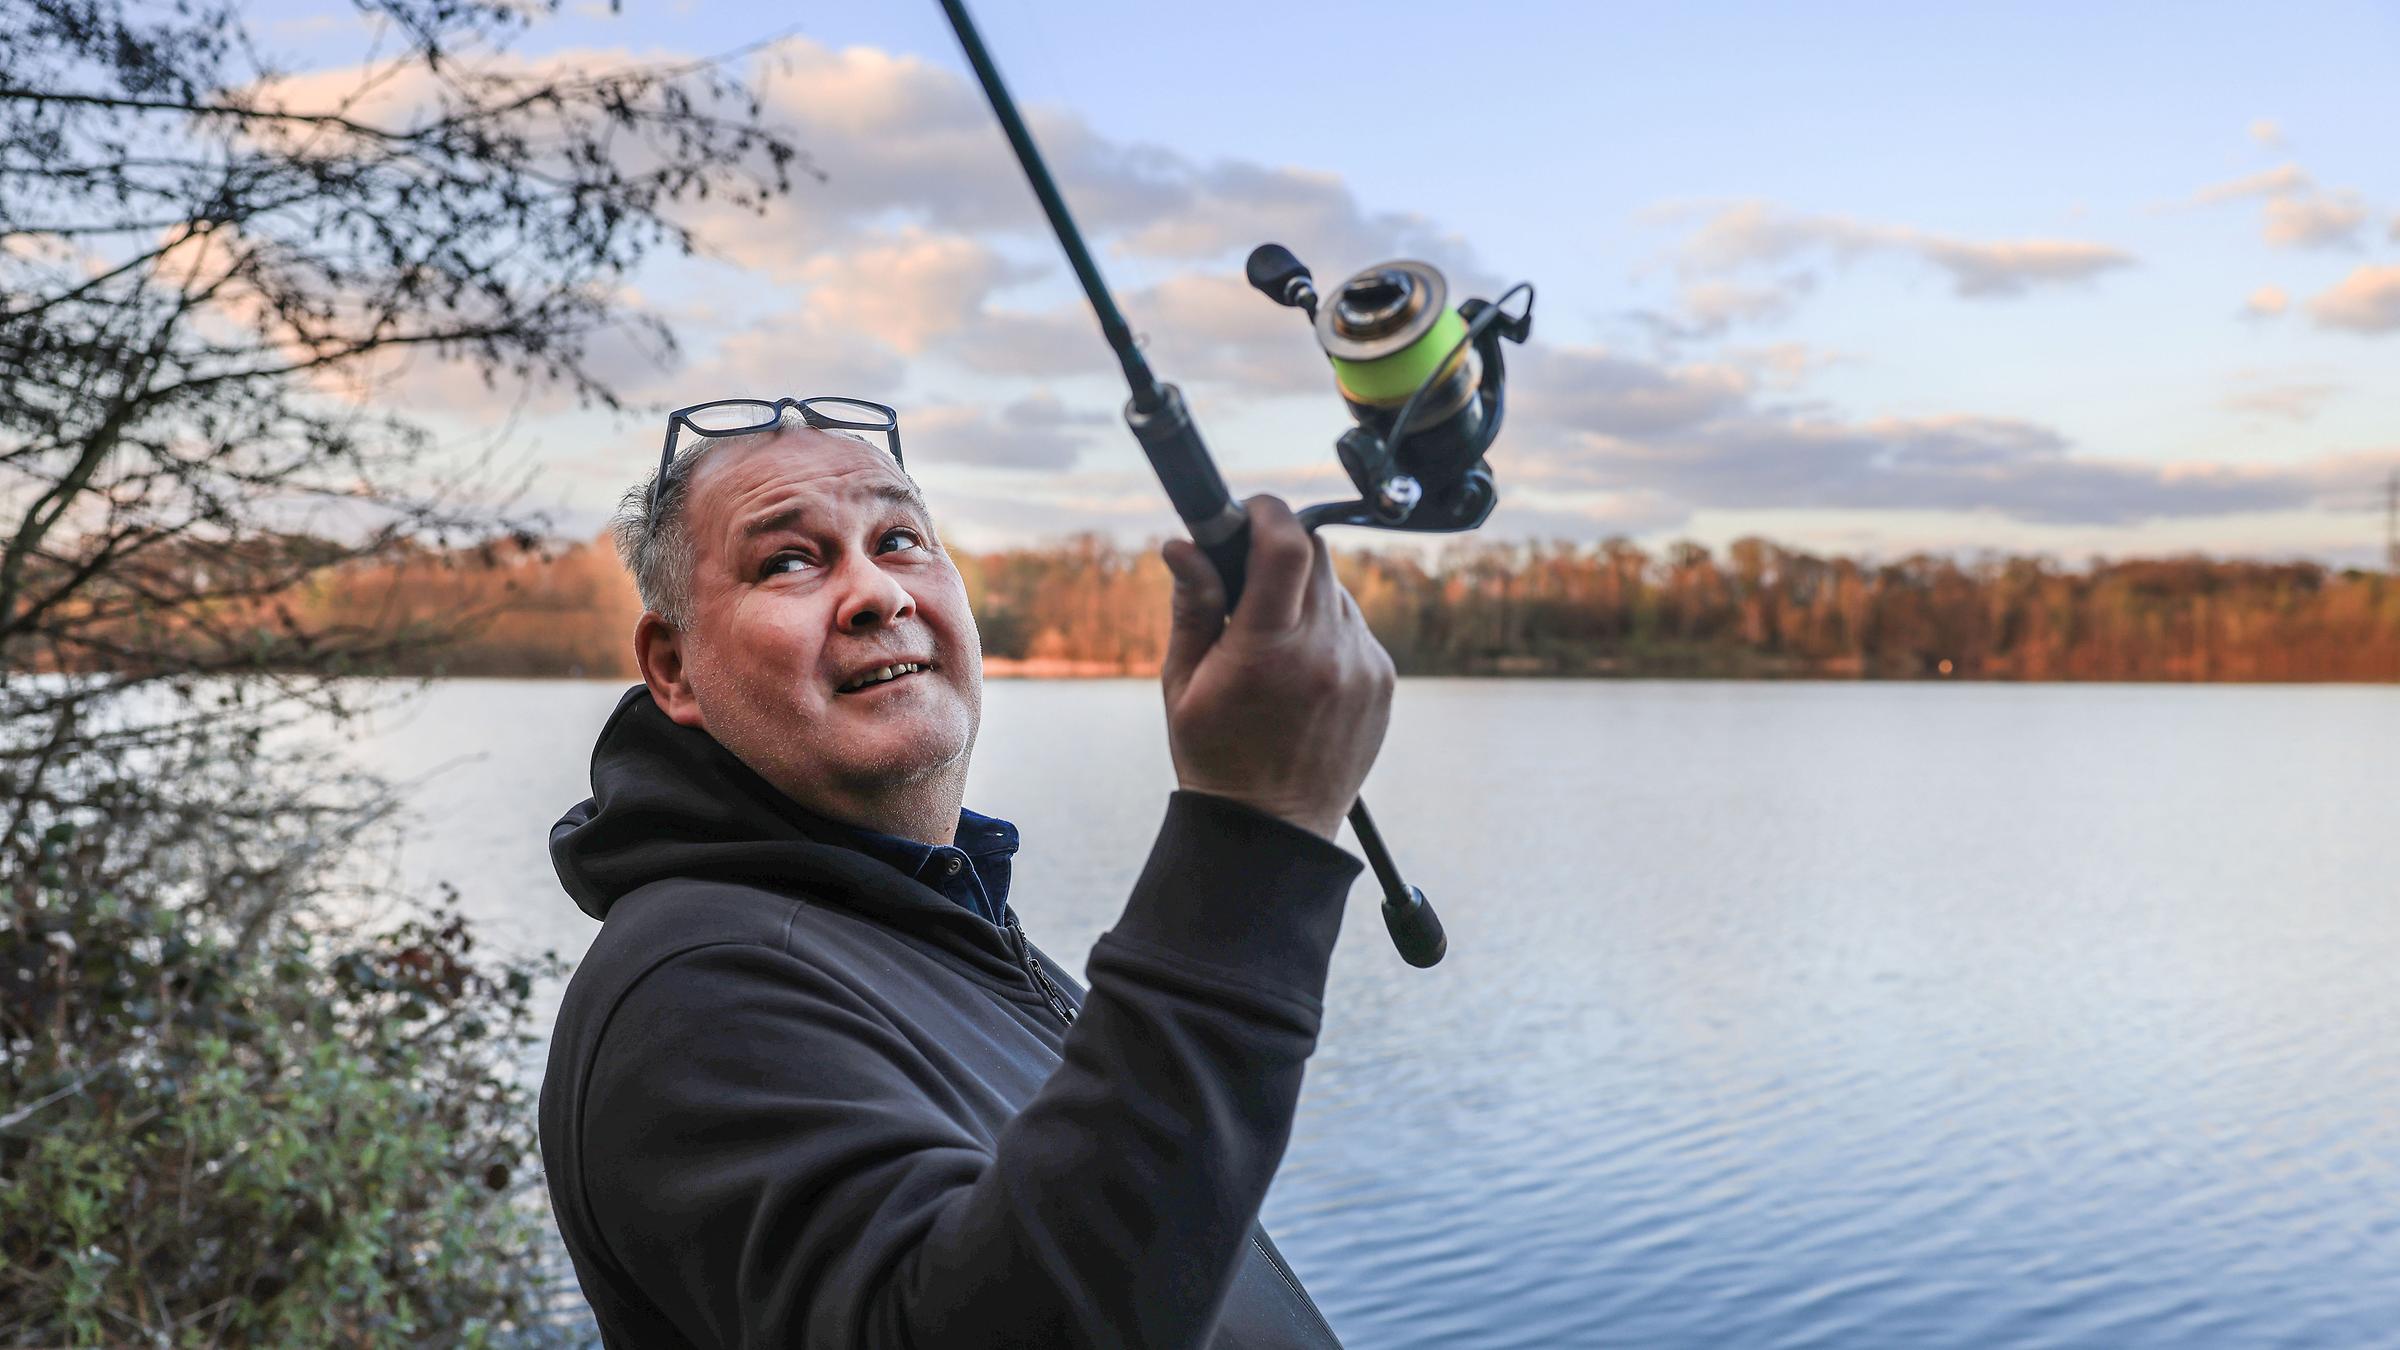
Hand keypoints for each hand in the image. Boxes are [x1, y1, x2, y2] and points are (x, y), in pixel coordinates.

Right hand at [1159, 496, 1395, 841]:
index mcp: (1269, 651)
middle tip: (1247, 577)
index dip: (1267, 512)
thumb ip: (1192, 606)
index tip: (1247, 512)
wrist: (1272, 830)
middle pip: (1316, 556)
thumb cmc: (1215, 758)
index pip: (1286, 545)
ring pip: (1337, 591)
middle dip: (1280, 551)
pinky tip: (1300, 671)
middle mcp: (1327, 652)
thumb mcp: (1183, 684)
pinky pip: (1355, 628)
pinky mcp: (1384, 680)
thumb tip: (1184, 544)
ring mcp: (1362, 666)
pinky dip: (1327, 630)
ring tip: (1271, 642)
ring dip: (1304, 596)